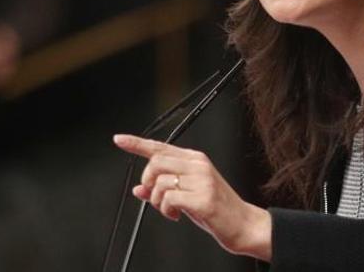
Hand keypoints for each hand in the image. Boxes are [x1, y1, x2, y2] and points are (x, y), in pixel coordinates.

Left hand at [113, 134, 271, 261]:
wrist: (244, 224)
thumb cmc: (216, 209)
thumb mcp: (187, 195)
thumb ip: (162, 189)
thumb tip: (138, 189)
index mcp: (195, 160)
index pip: (161, 147)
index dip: (137, 143)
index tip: (119, 140)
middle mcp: (198, 165)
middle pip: (156, 163)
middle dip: (148, 182)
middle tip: (156, 197)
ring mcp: (202, 180)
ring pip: (160, 182)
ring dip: (157, 201)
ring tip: (171, 209)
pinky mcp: (203, 198)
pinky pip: (169, 199)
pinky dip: (166, 210)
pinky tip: (178, 215)